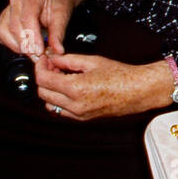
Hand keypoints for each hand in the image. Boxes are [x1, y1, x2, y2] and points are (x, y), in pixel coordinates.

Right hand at [0, 0, 87, 57]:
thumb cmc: (57, 4)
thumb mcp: (62, 17)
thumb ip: (58, 34)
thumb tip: (58, 50)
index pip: (27, 18)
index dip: (32, 37)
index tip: (39, 51)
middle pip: (15, 27)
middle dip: (26, 45)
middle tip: (39, 55)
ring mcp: (7, 8)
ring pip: (4, 32)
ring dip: (18, 46)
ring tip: (33, 51)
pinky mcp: (3, 18)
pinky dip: (10, 43)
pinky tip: (24, 45)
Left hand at [35, 54, 173, 119]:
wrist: (137, 91)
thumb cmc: (120, 75)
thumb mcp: (92, 61)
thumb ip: (69, 60)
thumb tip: (54, 59)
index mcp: (75, 89)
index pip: (43, 80)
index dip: (40, 67)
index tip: (44, 59)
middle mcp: (74, 105)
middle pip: (43, 93)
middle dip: (44, 77)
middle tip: (53, 65)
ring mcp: (78, 114)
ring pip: (49, 104)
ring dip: (50, 90)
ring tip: (62, 76)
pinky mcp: (82, 119)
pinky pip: (61, 110)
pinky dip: (58, 99)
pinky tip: (69, 87)